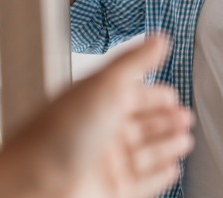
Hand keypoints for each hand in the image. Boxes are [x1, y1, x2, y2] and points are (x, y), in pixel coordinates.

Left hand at [1, 35, 193, 197]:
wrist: (37, 185)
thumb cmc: (59, 134)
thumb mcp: (105, 83)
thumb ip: (136, 61)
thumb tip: (159, 39)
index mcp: (95, 102)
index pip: (132, 94)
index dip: (155, 93)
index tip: (172, 92)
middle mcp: (99, 133)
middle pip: (141, 123)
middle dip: (165, 119)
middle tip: (184, 116)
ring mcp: (106, 163)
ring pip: (146, 152)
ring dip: (168, 145)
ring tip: (185, 139)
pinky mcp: (114, 190)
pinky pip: (145, 181)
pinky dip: (161, 175)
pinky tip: (172, 168)